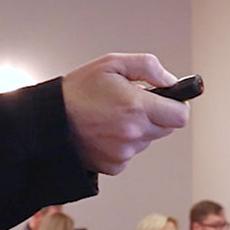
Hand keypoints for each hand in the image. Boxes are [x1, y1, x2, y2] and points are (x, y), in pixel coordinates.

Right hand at [61, 54, 187, 174]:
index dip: (178, 106)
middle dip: (156, 116)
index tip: (170, 101)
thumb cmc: (78, 90)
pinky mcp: (113, 166)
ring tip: (111, 117)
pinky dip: (121, 145)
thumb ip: (148, 67)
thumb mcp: (112, 64)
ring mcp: (123, 152)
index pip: (180, 116)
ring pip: (146, 141)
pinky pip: (129, 155)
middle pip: (166, 128)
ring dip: (137, 130)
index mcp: (137, 106)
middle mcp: (133, 132)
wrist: (48, 121)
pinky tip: (103, 132)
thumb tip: (170, 80)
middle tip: (132, 105)